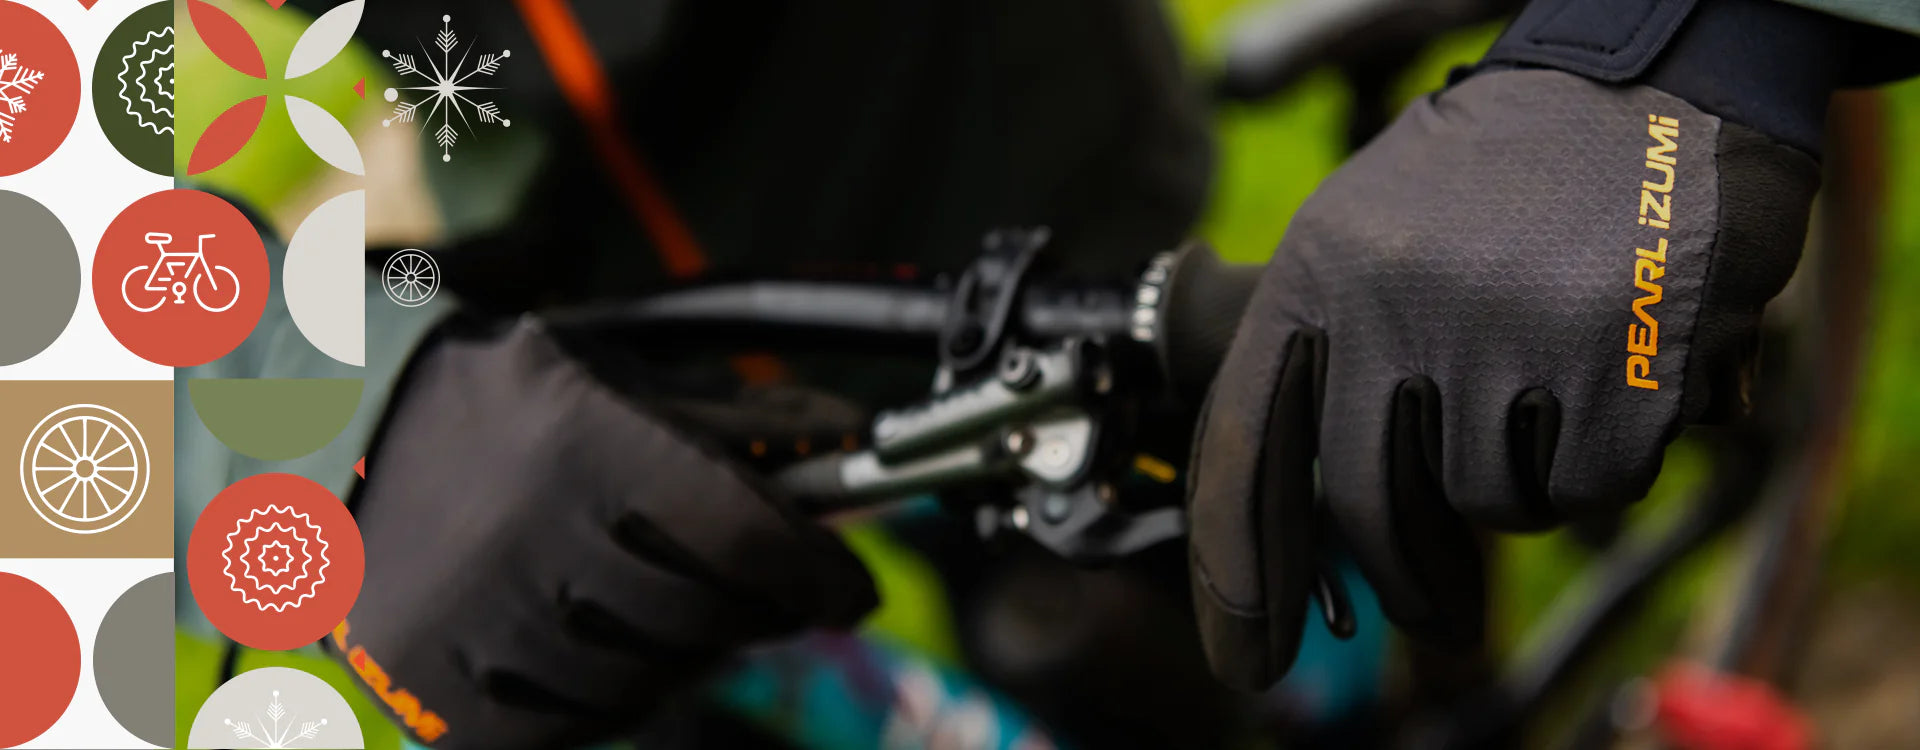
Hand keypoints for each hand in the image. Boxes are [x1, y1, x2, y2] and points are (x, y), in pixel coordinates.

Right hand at [333, 317, 875, 747]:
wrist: (332, 443)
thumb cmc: (503, 406)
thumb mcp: (614, 382)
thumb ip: (733, 417)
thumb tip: (852, 437)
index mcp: (581, 440)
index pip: (744, 533)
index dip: (817, 572)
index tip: (849, 592)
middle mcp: (528, 533)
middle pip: (708, 613)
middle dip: (766, 610)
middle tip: (781, 597)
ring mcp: (477, 622)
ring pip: (649, 682)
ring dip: (694, 655)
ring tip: (692, 617)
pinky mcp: (435, 692)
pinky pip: (572, 729)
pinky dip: (616, 699)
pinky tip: (619, 651)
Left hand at [1185, 68, 1818, 687]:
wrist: (1656, 81)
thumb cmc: (1508, 175)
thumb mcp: (1373, 232)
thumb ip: (1330, 352)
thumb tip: (1302, 503)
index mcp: (1318, 271)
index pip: (1245, 446)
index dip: (1237, 570)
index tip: (1247, 656)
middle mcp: (1394, 304)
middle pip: (1371, 506)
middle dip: (1407, 575)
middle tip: (1438, 617)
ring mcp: (1502, 336)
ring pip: (1491, 502)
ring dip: (1527, 476)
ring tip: (1556, 379)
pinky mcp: (1613, 366)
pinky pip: (1589, 486)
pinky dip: (1609, 457)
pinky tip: (1622, 373)